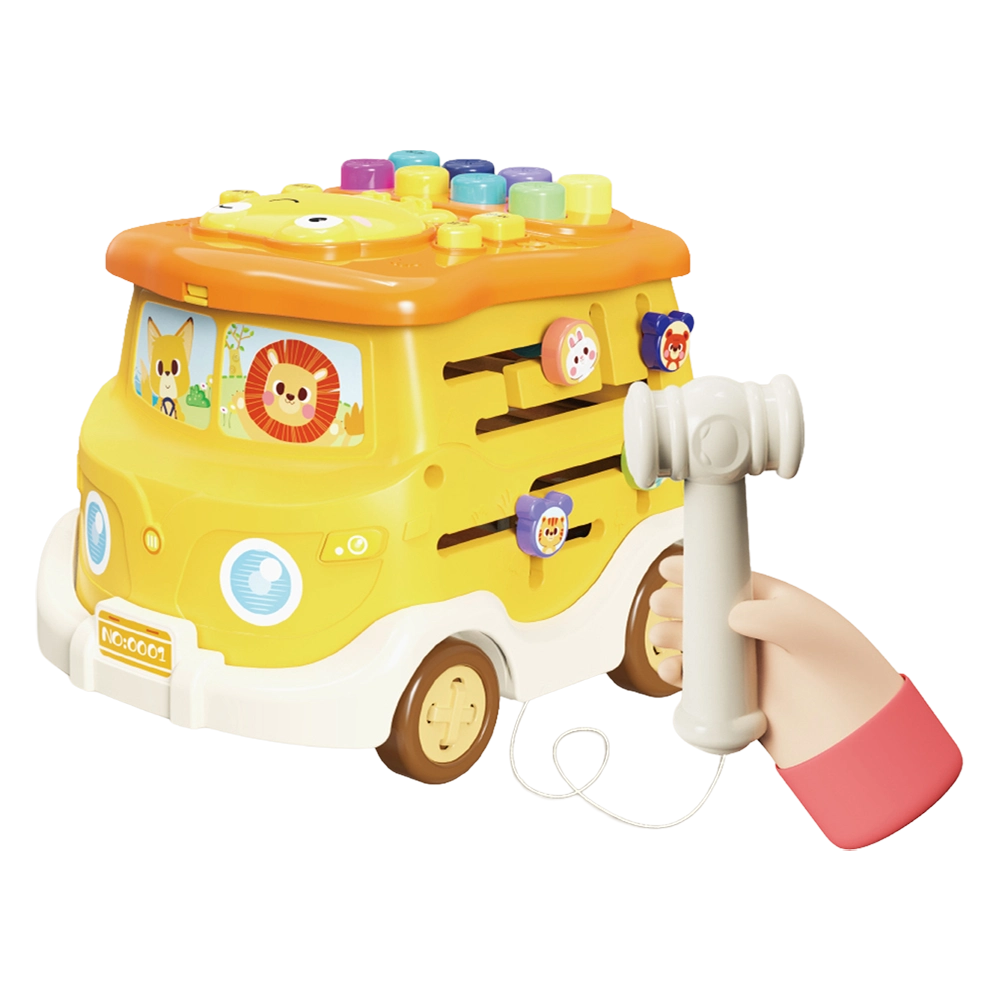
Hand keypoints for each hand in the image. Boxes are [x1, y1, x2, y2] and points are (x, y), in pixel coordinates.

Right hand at [648, 555, 903, 767]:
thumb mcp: (811, 631)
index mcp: (776, 607)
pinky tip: (672, 672)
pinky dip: (680, 676)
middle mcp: (757, 634)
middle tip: (661, 603)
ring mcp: (745, 666)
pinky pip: (700, 683)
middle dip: (680, 604)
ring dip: (674, 638)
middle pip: (706, 611)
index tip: (670, 565)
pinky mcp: (736, 698)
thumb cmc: (847, 674)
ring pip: (698, 646)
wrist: (856, 735)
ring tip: (660, 637)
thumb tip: (730, 615)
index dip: (699, 572)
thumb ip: (772, 617)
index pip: (731, 581)